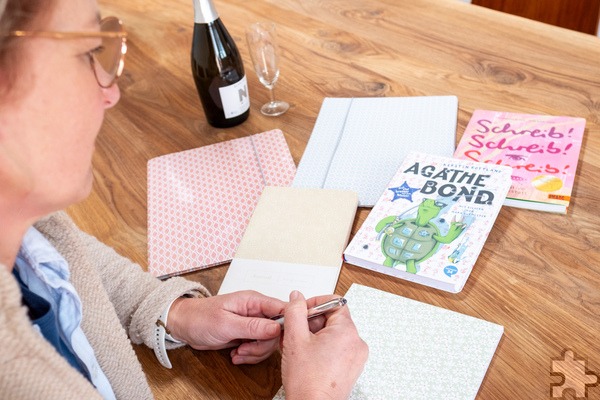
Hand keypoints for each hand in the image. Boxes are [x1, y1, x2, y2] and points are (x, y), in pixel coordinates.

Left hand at [167, 291, 284, 363]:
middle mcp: (256, 311)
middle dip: (262, 345)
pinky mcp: (248, 335)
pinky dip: (249, 355)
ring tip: (238, 353)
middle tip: (245, 350)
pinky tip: (236, 354)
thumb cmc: (200, 318)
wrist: (184, 325)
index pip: (282, 308)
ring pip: (268, 342)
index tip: (280, 339)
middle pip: (277, 330)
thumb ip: (253, 326)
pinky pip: (258, 348)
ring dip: (254, 352)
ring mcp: (253, 324)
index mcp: (253, 300)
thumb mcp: (226, 324)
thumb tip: (276, 328)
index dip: (288, 324)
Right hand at [281, 291, 367, 399]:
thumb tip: (297, 297)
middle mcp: (356, 343)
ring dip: (314, 335)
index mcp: (347, 331)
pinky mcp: (351, 368)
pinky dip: (322, 347)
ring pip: (333, 334)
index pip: (335, 302)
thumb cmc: (308, 382)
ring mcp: (355, 357)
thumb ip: (295, 311)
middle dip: (311, 322)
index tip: (301, 311)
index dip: (314, 303)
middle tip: (295, 331)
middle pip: (333, 318)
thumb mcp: (295, 338)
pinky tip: (306, 357)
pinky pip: (337, 348)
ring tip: (298, 347)